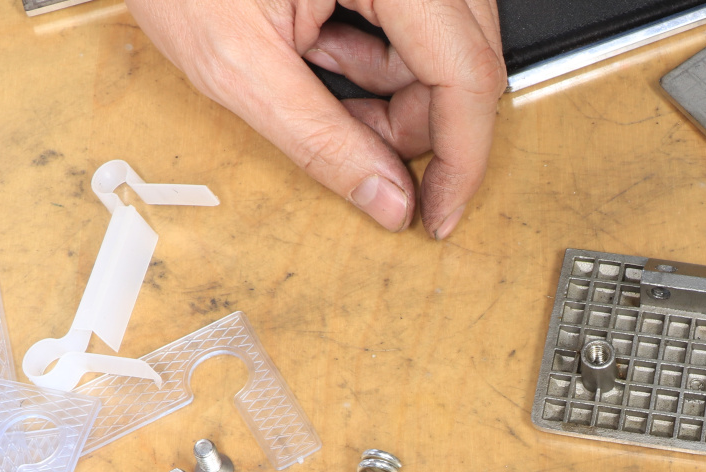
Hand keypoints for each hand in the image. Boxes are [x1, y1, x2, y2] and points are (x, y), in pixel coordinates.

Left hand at [126, 0, 505, 238]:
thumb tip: (389, 198)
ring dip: (395, 90)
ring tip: (316, 72)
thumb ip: (321, 140)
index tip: (440, 211)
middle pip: (467, 62)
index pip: (467, 73)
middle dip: (419, 124)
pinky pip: (420, 26)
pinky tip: (324, 47)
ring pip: (448, 49)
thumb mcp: (238, 64)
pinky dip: (380, 57)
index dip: (461, 157)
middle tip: (361, 149)